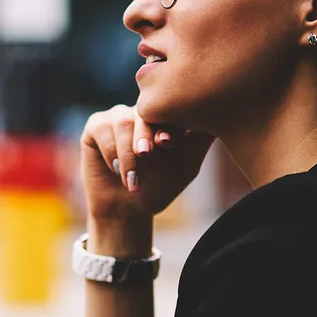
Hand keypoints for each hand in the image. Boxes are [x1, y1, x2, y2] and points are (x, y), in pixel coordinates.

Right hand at [80, 104, 214, 221]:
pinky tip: (117, 171)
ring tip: (133, 178)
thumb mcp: (185, 166)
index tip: (168, 144)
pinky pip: (102, 129)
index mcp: (166, 116)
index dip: (168, 122)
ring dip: (128, 151)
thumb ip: (199, 140)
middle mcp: (142, 112)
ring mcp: (118, 117)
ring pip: (123, 120)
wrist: (128, 210)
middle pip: (145, 110)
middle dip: (145, 133)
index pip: (169, 106)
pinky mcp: (96, 126)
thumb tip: (220, 112)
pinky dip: (111, 153)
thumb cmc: (159, 187)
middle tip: (147, 155)